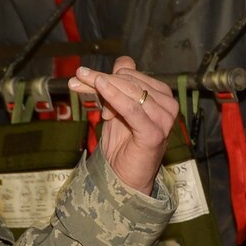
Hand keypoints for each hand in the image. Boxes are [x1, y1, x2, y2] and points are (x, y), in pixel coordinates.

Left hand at [66, 55, 177, 194]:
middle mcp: (167, 104)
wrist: (124, 176)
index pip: (131, 73)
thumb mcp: (114, 109)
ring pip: (130, 91)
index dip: (106, 72)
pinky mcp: (155, 133)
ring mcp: (164, 119)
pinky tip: (100, 87)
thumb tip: (93, 69)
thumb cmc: (122, 144)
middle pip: (129, 80)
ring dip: (105, 88)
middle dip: (101, 79)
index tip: (82, 75)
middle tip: (78, 80)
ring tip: (84, 89)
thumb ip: (109, 87)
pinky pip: (132, 109)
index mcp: (161, 95)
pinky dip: (115, 97)